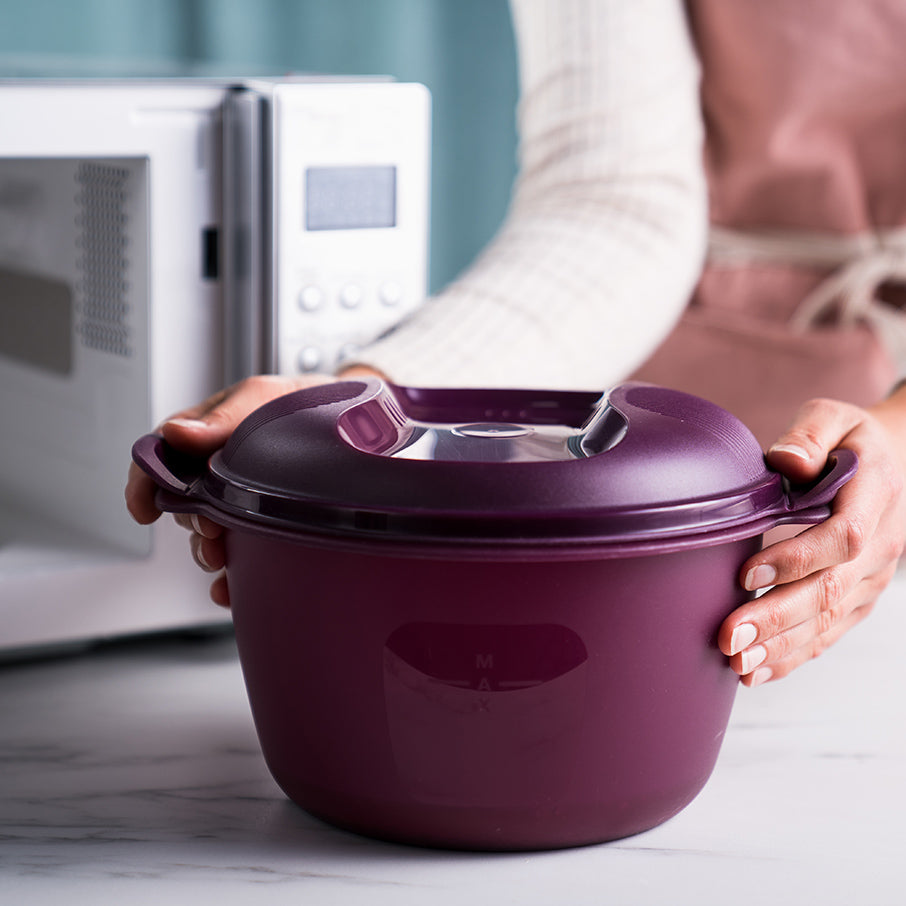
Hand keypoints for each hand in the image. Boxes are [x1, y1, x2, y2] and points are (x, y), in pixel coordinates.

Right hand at [125, 372, 346, 606]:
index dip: (144, 484)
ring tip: (222, 559)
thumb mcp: (263, 396)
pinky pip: (240, 560)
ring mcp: (241, 500)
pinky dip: (231, 580)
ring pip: (206, 535)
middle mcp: (218, 470)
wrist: (357, 416)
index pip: (160, 458)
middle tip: (210, 529)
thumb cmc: (303, 401)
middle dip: (190, 522)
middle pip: (183, 503)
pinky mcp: (266, 525)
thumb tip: (176, 433)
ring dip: (207, 552)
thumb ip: (222, 416)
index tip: (144, 509)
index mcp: (208, 435)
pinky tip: (233, 589)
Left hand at [719, 392, 905, 685]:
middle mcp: (878, 546)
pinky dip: (794, 655)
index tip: (747, 573)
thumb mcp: (833, 417)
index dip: (796, 559)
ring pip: (828, 620)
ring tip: (737, 663)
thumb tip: (785, 461)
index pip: (841, 538)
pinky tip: (758, 670)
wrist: (892, 463)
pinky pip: (829, 632)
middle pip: (829, 591)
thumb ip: (809, 435)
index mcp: (873, 498)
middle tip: (728, 638)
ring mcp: (871, 578)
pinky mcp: (858, 598)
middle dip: (776, 618)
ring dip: (781, 646)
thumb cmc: (850, 439)